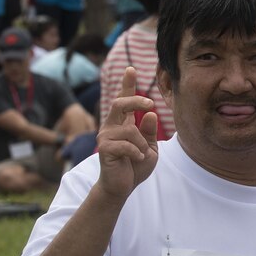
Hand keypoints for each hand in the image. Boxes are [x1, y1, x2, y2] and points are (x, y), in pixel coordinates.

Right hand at [96, 67, 157, 200]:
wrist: (122, 187)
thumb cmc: (135, 165)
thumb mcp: (150, 147)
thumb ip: (149, 131)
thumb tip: (150, 114)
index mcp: (123, 123)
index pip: (124, 99)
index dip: (127, 84)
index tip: (131, 69)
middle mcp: (112, 126)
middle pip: (120, 102)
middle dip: (136, 100)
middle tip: (150, 104)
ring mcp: (106, 136)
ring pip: (130, 129)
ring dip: (142, 143)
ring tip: (141, 154)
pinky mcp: (105, 148)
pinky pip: (127, 145)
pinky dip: (137, 152)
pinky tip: (136, 159)